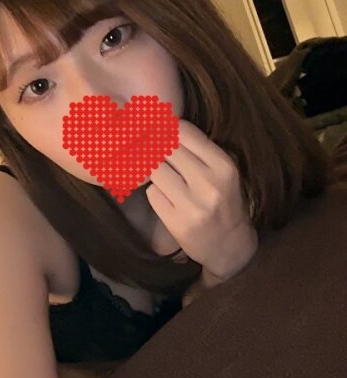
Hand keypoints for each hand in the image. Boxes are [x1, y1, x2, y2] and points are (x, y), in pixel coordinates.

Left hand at [146, 119, 257, 281]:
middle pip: (165, 148)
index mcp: (224, 166)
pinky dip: (156, 192)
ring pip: (155, 170)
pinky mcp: (176, 222)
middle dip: (158, 149)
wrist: (229, 245)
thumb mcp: (223, 172)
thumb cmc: (225, 202)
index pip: (183, 131)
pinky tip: (168, 199)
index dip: (168, 129)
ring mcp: (192, 205)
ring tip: (168, 181)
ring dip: (156, 173)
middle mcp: (209, 184)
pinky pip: (152, 193)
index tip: (164, 133)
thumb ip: (198, 150)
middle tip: (159, 155)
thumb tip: (164, 126)